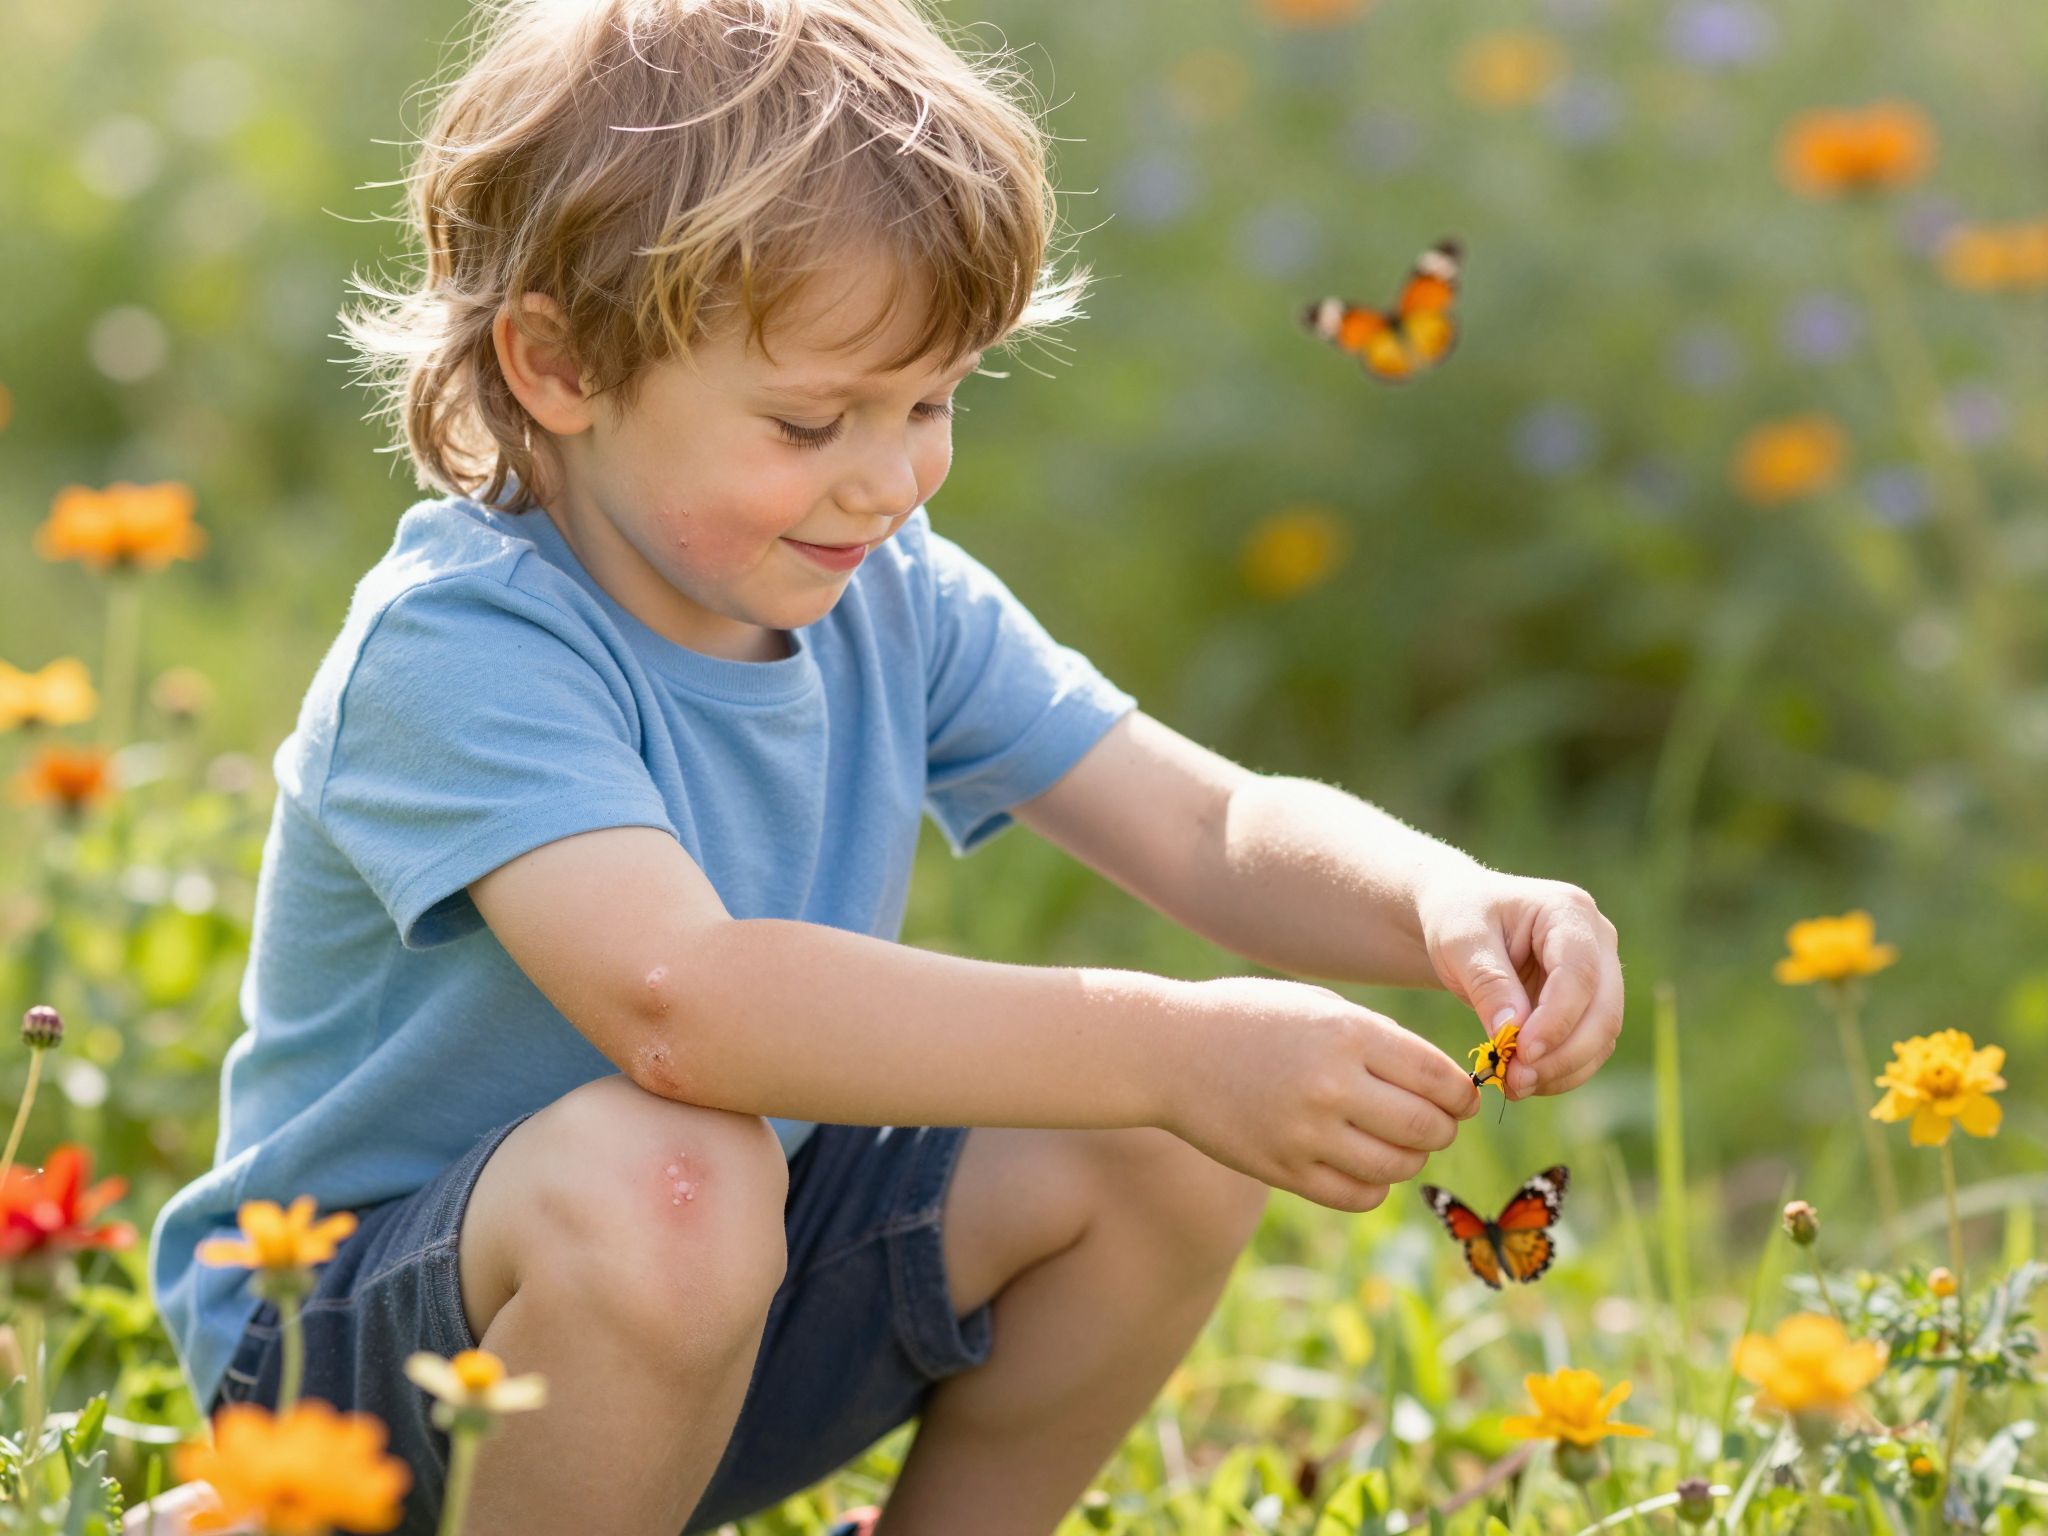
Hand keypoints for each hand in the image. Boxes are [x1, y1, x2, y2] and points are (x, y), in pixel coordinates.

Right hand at [1159, 975, 1478, 1212]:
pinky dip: (1375, 1184)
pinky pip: (1359, 1194)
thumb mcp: (1320, 1008)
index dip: (1462, 1093)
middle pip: (1426, 1127)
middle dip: (1444, 1128)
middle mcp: (1330, 1085)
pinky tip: (1362, 1161)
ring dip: (1411, 1158)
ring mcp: (1305, 1134)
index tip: (1460, 1097)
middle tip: (1435, 1122)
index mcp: (1346, 1034)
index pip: (1439, 1077)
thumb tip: (1448, 1088)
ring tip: (1396, 1140)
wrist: (1169, 1051)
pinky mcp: (1283, 1171)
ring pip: (1398, 1167)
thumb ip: (1382, 1042)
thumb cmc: (1253, 1020)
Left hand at [1415, 867, 1624, 1098]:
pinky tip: (1523, 1081)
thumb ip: (1488, 983)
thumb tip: (1515, 1032)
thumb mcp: (1460, 942)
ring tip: (1514, 1086)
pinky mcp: (1589, 1002)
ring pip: (1602, 1035)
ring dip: (1563, 1069)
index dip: (1557, 1019)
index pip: (1579, 973)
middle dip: (1564, 1054)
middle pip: (1604, 1009)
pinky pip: (1588, 1046)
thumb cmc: (1458, 918)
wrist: (1461, 918)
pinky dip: (1561, 1070)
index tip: (1523, 1053)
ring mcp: (1599, 972)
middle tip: (1516, 1080)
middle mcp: (1597, 939)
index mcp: (1568, 910)